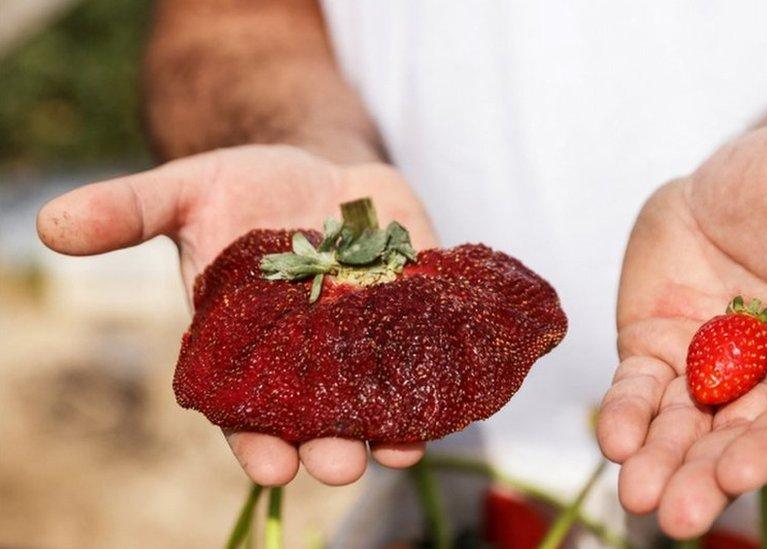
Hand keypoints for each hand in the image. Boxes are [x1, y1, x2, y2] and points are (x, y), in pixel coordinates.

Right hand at [37, 144, 437, 486]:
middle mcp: (313, 359)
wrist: (316, 162)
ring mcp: (370, 337)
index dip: (259, 442)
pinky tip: (456, 390)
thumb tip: (49, 225)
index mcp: (250, 352)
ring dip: (396, 425)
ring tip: (406, 446)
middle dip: (333, 443)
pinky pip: (433, 347)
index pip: (250, 413)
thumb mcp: (184, 191)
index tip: (272, 465)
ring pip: (384, 396)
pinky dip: (445, 368)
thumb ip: (129, 212)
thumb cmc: (242, 187)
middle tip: (343, 463)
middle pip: (323, 417)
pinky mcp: (418, 307)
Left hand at [597, 121, 766, 537]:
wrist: (732, 176)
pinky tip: (613, 438)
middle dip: (708, 475)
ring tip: (636, 496)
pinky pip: (640, 390)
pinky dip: (626, 414)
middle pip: (741, 436)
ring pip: (685, 426)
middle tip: (675, 514)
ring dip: (661, 462)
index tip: (737, 473)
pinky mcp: (656, 349)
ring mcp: (707, 365)